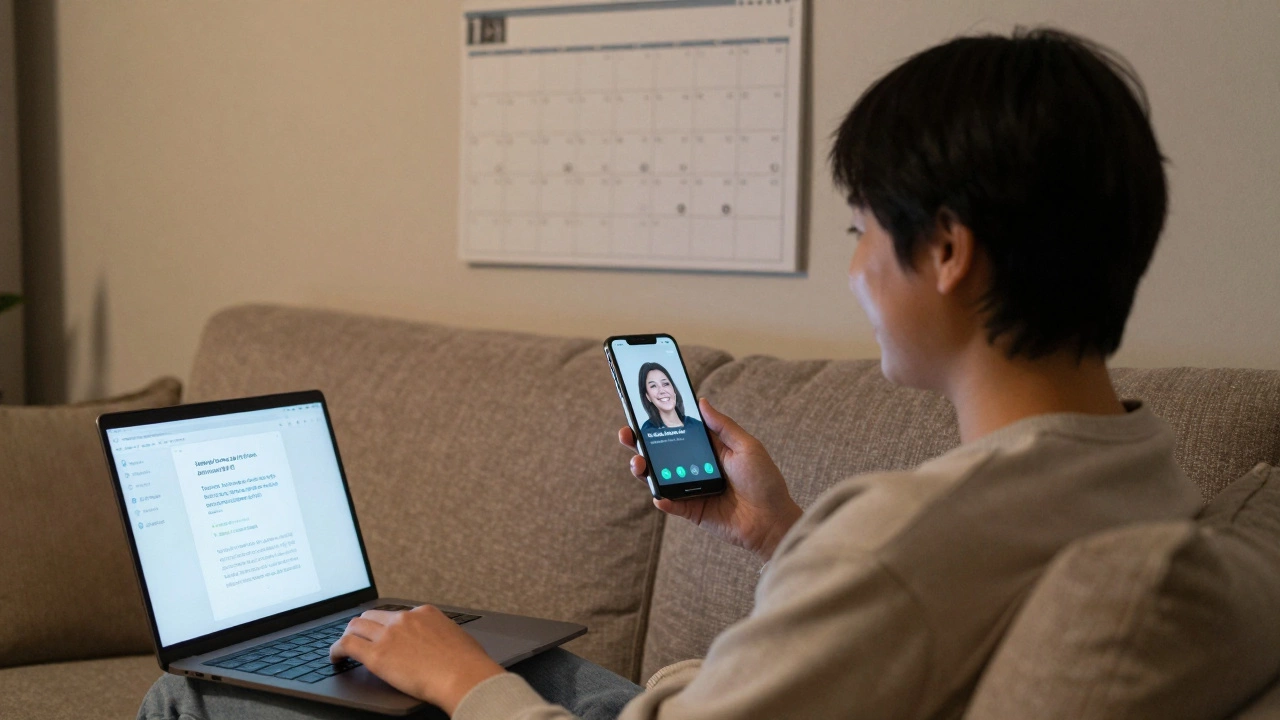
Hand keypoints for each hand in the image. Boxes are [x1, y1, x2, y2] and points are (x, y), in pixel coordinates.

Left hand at [330, 606, 503, 714]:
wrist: (464, 676)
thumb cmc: (468, 663)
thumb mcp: (457, 637)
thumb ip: (441, 635)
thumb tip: (438, 642)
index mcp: (424, 613)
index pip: (395, 614)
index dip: (384, 625)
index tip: (381, 634)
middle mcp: (404, 619)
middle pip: (372, 615)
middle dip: (363, 626)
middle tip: (358, 638)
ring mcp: (389, 634)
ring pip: (355, 625)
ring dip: (348, 635)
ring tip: (343, 649)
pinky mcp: (378, 655)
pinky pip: (347, 645)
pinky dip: (336, 650)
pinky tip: (335, 659)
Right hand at [620, 398, 801, 561]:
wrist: (771, 520)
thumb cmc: (764, 481)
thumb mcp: (747, 446)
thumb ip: (722, 426)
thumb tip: (701, 402)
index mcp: (708, 448)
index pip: (678, 432)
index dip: (659, 422)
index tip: (641, 411)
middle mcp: (695, 466)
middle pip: (661, 453)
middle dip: (640, 443)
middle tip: (627, 435)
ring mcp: (691, 489)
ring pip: (659, 477)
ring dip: (644, 470)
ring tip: (638, 464)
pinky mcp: (691, 510)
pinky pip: (671, 504)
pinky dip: (662, 500)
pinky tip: (659, 495)